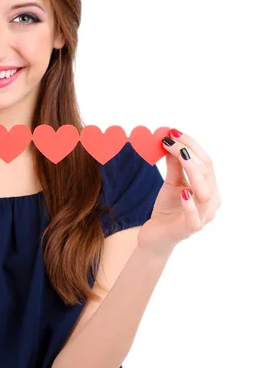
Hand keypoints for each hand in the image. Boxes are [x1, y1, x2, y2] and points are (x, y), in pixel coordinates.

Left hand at [137, 129, 221, 254]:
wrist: (156, 235)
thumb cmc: (167, 209)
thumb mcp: (170, 183)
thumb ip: (174, 165)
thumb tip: (172, 140)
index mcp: (209, 187)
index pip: (206, 162)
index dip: (192, 145)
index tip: (174, 132)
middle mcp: (211, 201)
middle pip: (206, 172)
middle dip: (188, 152)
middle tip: (169, 139)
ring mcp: (203, 216)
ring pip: (204, 191)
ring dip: (191, 170)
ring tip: (177, 154)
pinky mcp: (191, 229)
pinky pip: (195, 217)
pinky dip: (190, 204)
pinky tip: (182, 192)